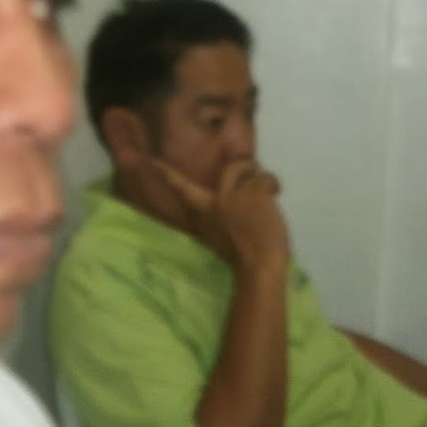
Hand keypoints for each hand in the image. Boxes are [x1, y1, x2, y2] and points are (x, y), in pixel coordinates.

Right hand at [157, 159, 291, 272]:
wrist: (260, 264)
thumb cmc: (243, 256)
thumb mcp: (218, 233)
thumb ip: (218, 213)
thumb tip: (227, 196)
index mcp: (205, 211)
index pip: (182, 188)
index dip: (166, 174)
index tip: (151, 162)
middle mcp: (217, 198)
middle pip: (231, 167)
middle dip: (246, 167)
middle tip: (256, 178)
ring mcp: (235, 194)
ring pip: (253, 171)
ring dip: (264, 181)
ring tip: (269, 195)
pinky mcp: (254, 192)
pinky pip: (266, 177)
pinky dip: (274, 184)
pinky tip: (276, 194)